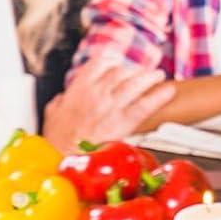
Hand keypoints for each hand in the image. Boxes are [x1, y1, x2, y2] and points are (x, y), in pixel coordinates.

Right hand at [43, 58, 173, 152]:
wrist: (64, 158)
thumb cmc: (57, 141)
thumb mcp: (52, 113)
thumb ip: (61, 102)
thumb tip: (63, 99)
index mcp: (79, 88)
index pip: (100, 63)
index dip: (111, 61)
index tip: (117, 62)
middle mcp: (97, 93)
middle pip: (121, 72)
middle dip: (133, 71)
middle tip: (141, 72)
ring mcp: (111, 106)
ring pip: (135, 84)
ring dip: (149, 78)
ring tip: (158, 76)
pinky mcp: (123, 123)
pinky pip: (145, 105)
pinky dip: (159, 97)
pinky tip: (168, 91)